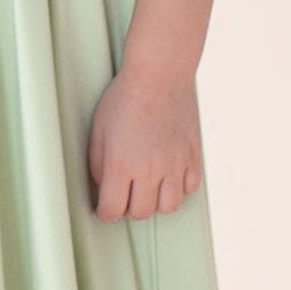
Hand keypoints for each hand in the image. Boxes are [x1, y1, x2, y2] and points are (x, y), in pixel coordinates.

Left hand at [87, 65, 201, 220]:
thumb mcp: (98, 131)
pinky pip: (189, 188)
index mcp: (122, 164)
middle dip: (129, 209)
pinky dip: (179, 188)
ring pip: (168, 207)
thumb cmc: (124, 99)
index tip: (104, 208)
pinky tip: (168, 177)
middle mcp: (150, 170)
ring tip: (147, 189)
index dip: (105, 213)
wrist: (159, 76)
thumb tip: (101, 189)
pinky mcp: (192, 156)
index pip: (113, 210)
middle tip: (124, 197)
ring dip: (155, 203)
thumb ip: (97, 165)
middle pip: (141, 213)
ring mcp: (175, 164)